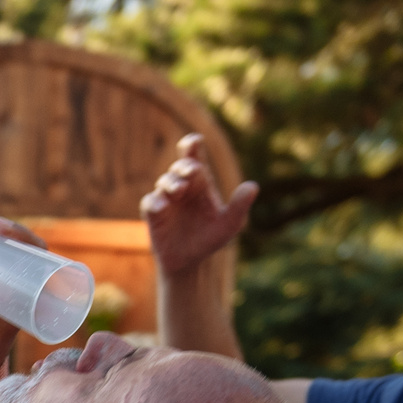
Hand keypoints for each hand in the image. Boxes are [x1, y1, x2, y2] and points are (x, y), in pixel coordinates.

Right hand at [141, 133, 257, 275]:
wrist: (189, 262)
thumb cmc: (210, 239)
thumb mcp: (229, 224)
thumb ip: (239, 206)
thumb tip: (253, 186)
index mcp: (200, 183)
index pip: (195, 157)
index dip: (192, 145)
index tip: (195, 141)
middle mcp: (182, 186)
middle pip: (179, 167)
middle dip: (183, 167)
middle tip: (191, 172)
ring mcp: (166, 199)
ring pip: (164, 182)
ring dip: (171, 184)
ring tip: (178, 190)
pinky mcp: (153, 214)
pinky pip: (150, 203)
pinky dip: (155, 202)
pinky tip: (162, 206)